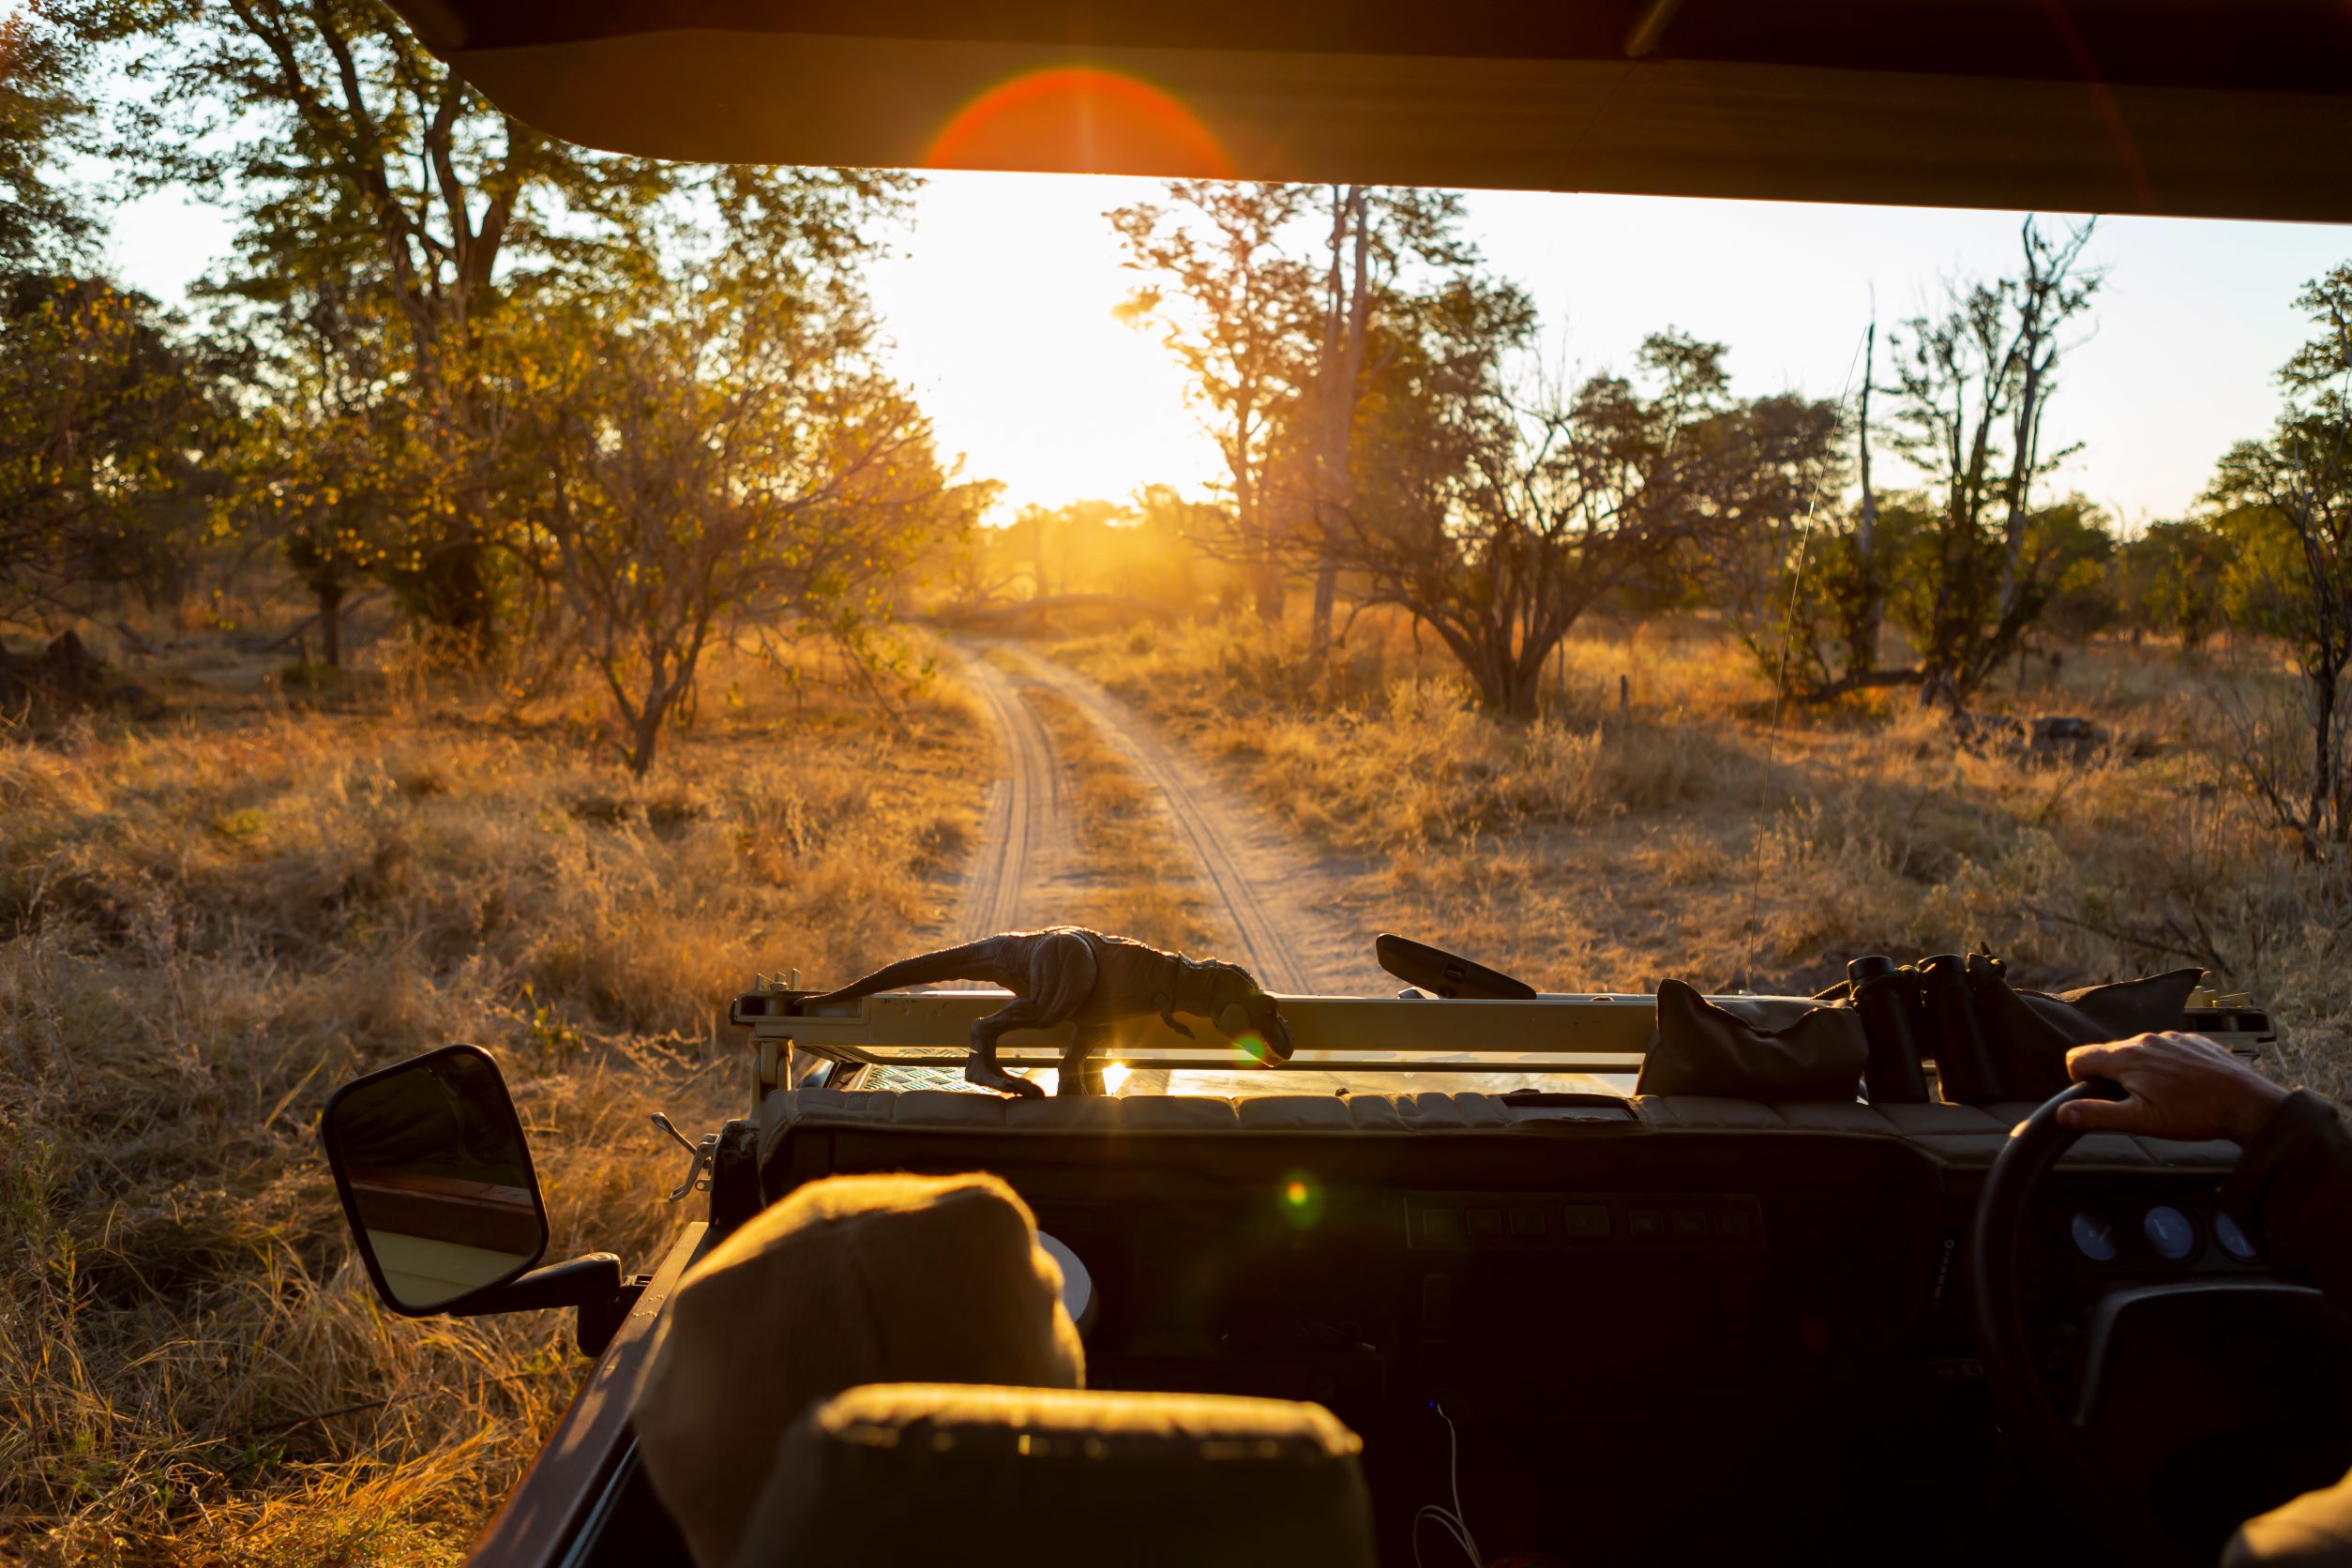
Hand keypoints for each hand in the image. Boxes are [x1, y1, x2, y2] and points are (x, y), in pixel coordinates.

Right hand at [2057, 1031, 2286, 1141]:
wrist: (2248, 1103)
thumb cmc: (2195, 1114)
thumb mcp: (2141, 1121)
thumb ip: (2097, 1115)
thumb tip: (2062, 1113)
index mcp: (2126, 1057)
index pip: (2078, 1057)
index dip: (2078, 1079)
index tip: (2096, 1098)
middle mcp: (2145, 1039)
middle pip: (2109, 1054)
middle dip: (2112, 1078)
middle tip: (2137, 1105)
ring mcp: (2171, 1037)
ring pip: (2138, 1052)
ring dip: (2140, 1071)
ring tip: (2165, 1098)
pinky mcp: (2193, 1041)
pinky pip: (2166, 1049)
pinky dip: (2166, 1066)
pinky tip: (2185, 1087)